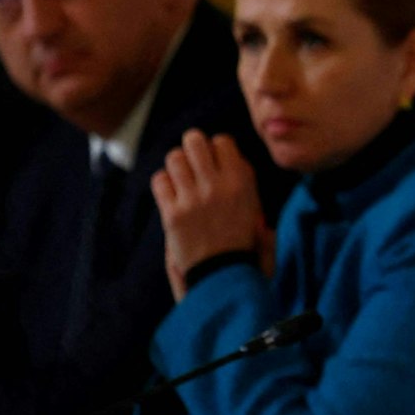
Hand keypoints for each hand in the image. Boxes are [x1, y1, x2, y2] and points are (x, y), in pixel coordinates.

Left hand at [150, 130, 266, 298]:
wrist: (224, 273)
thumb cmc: (242, 240)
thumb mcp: (255, 207)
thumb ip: (245, 179)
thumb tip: (232, 155)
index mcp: (241, 183)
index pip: (222, 141)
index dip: (217, 147)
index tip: (215, 158)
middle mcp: (216, 187)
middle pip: (194, 141)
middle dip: (193, 147)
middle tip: (194, 160)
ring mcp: (192, 200)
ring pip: (173, 157)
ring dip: (177, 165)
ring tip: (182, 178)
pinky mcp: (172, 214)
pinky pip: (159, 180)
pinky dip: (163, 183)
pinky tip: (172, 193)